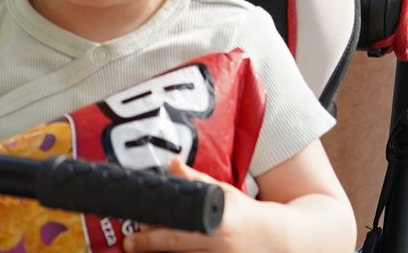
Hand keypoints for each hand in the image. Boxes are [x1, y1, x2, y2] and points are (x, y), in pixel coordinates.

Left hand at [122, 158, 247, 250]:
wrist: (279, 240)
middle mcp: (219, 243)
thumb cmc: (246, 214)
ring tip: (142, 250)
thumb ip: (196, 182)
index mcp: (217, 220)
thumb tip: (172, 163)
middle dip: (151, 243)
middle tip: (129, 243)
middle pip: (179, 244)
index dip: (158, 227)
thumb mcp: (224, 194)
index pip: (181, 224)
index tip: (137, 225)